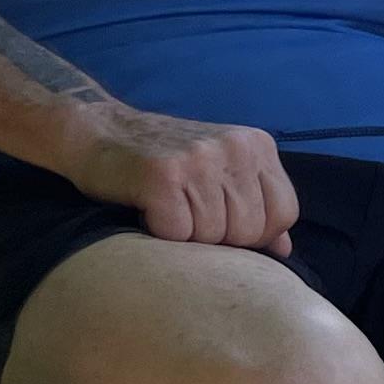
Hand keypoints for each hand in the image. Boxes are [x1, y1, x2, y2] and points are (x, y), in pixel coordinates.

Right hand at [67, 108, 298, 253]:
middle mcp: (235, 147)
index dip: (256, 234)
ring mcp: (199, 159)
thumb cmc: (164, 163)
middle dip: (219, 239)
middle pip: (250, 230)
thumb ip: (256, 206)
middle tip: (188, 216)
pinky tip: (149, 211)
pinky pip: (178, 235)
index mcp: (257, 145)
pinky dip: (160, 234)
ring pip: (213, 236)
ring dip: (187, 238)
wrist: (98, 133)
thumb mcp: (220, 173)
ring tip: (168, 210)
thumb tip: (285, 250)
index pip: (284, 213)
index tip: (224, 227)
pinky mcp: (163, 176)